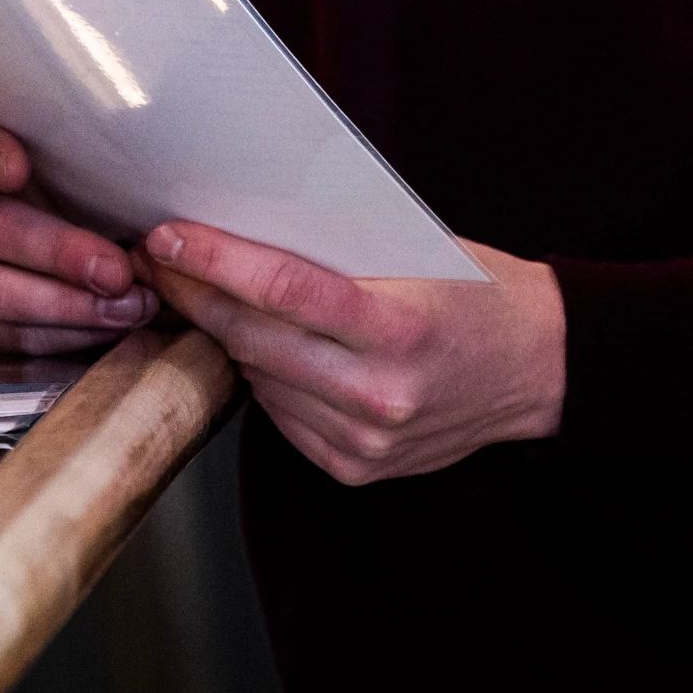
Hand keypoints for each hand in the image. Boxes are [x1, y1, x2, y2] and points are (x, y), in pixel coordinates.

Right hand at [0, 104, 158, 354]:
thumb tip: (148, 181)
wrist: (50, 220)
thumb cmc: (68, 174)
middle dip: (55, 252)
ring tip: (126, 306)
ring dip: (64, 305)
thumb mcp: (73, 147)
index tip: (21, 169)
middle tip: (117, 270)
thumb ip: (88, 150)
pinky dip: (57, 336)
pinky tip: (104, 326)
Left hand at [140, 223, 563, 486]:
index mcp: (399, 325)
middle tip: (156, 262)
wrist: (536, 366)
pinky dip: (264, 378)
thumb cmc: (475, 292)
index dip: (212, 261)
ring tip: (200, 297)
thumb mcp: (417, 252)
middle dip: (194, 294)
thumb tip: (237, 225)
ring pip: (258, 379)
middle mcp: (381, 390)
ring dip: (224, 337)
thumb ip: (335, 252)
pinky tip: (261, 349)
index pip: (282, 290)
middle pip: (254, 338)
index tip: (165, 238)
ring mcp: (367, 437)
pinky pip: (280, 417)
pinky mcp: (357, 467)